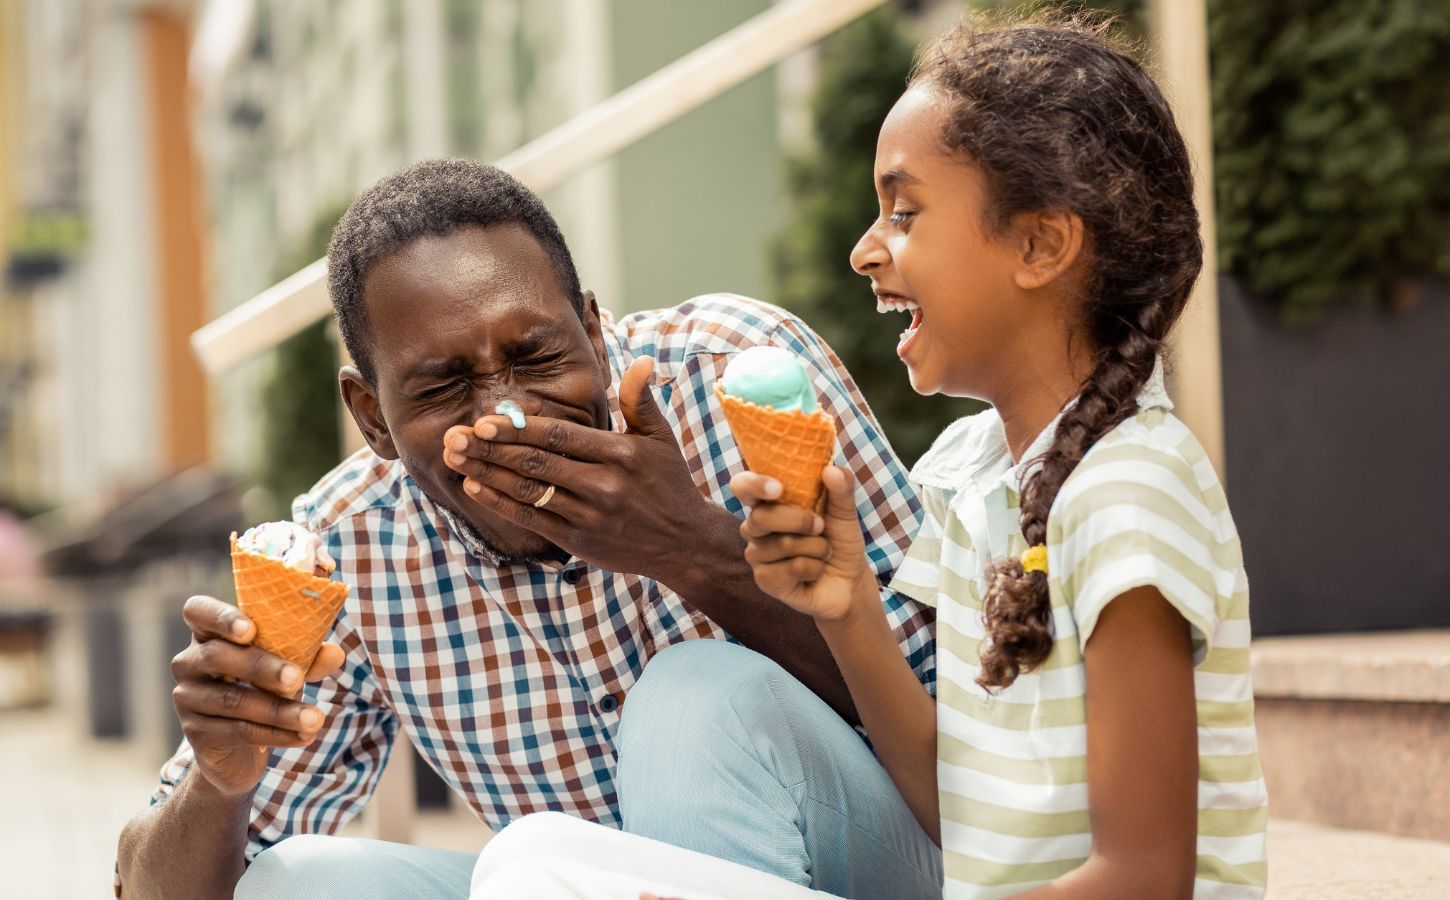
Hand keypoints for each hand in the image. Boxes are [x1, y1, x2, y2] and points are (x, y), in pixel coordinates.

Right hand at [169, 596, 344, 797]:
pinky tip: (302, 737)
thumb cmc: (263, 689)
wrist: (239, 750)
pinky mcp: (195, 733)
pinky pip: (238, 731)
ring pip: (233, 700)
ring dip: (279, 710)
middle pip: (218, 656)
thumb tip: (335, 653)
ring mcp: (187, 698)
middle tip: (297, 678)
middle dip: (261, 667)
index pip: (199, 611)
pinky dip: (276, 734)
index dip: (221, 617)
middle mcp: (189, 662)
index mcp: (209, 634)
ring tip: (315, 719)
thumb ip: (307, 656)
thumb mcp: (285, 667)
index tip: (251, 629)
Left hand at [441, 356, 720, 581]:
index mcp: (619, 453)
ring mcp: (588, 514)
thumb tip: (641, 360)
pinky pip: (531, 519)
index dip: (519, 429)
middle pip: (535, 462)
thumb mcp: (661, 438)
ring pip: (527, 491)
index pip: (559, 437)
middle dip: (490, 449)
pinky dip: (500, 504)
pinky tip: (475, 487)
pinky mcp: (578, 540)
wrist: (685, 543)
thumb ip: (641, 400)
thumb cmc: (669, 483)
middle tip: (453, 435)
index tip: (484, 420)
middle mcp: (602, 484)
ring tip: (454, 458)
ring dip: (486, 473)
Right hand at [732, 464, 871, 621]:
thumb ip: (841, 488)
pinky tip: (816, 571)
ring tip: (823, 551)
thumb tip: (832, 469)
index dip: (753, 484)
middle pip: (761, 517)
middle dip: (800, 521)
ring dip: (816, 548)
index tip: (778, 488)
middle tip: (821, 526)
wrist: (850, 580)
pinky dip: (815, 567)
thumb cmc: (839, 540)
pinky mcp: (765, 581)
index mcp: (768, 503)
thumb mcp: (845, 511)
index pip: (743, 486)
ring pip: (783, 544)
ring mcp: (757, 555)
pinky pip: (792, 568)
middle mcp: (755, 527)